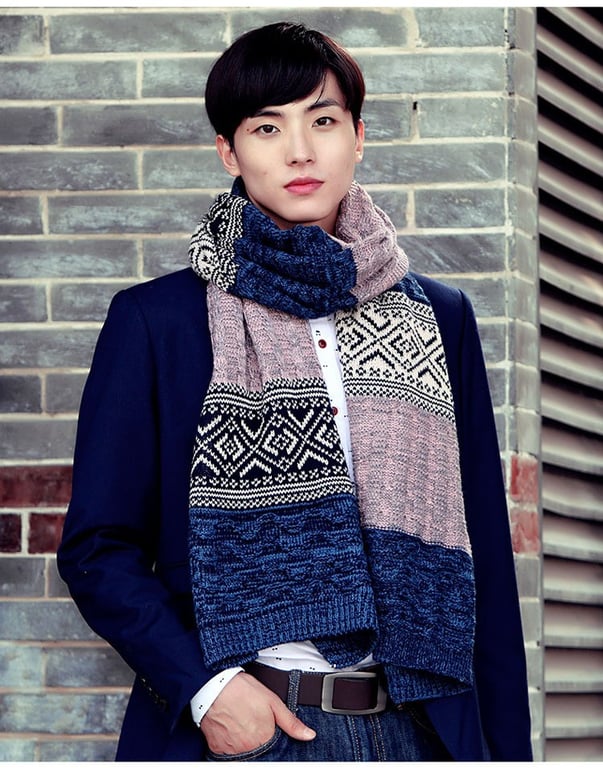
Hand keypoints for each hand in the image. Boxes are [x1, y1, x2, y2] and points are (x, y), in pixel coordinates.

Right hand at [200, 672, 315, 755]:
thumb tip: (309, 735)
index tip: (265, 727)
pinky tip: (230, 728)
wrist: (214, 686)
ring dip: (244, 742)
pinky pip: (227, 753)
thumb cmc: (242, 690)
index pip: (273, 748)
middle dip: (257, 740)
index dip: (271, 736)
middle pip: (258, 751)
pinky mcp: (217, 749)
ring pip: (243, 753)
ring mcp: (232, 751)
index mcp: (265, 738)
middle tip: (251, 722)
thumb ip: (291, 722)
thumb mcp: (272, 701)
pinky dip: (230, 744)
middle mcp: (249, 748)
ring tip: (241, 723)